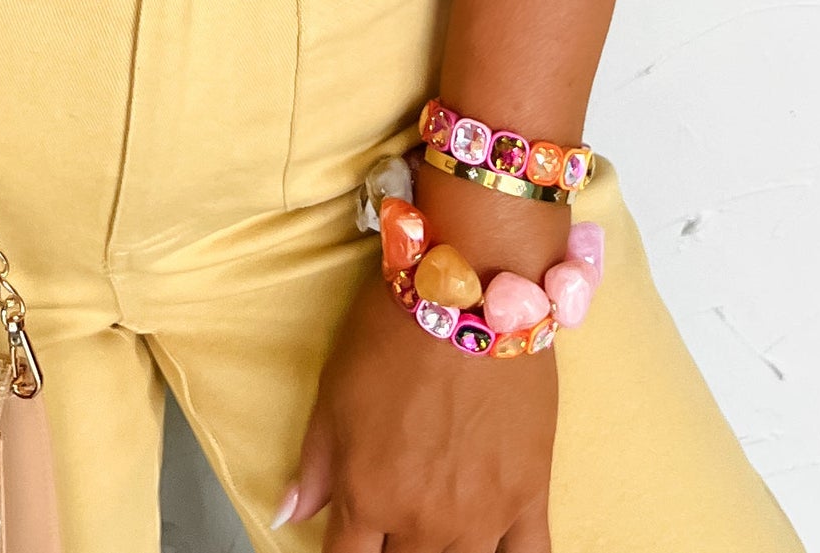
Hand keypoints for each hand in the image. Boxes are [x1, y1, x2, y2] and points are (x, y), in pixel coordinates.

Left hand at [281, 267, 554, 552]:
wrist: (474, 292)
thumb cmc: (396, 331)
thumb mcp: (335, 390)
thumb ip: (315, 464)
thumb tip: (289, 515)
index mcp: (368, 496)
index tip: (352, 542)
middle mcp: (424, 520)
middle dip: (393, 549)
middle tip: (395, 518)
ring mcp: (482, 517)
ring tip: (436, 529)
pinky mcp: (530, 498)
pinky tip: (492, 548)